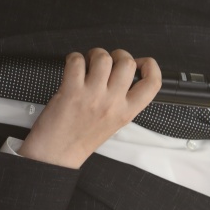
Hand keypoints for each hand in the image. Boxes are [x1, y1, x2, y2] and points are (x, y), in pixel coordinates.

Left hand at [19, 48, 161, 167]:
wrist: (56, 154)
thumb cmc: (80, 140)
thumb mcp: (114, 123)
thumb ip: (122, 101)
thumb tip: (123, 74)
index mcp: (126, 112)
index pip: (152, 84)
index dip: (151, 66)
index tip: (142, 62)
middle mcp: (112, 103)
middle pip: (127, 63)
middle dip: (118, 55)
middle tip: (109, 62)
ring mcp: (92, 96)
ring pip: (103, 57)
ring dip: (95, 55)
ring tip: (88, 64)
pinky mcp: (71, 91)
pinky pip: (77, 61)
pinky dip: (74, 58)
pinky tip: (73, 68)